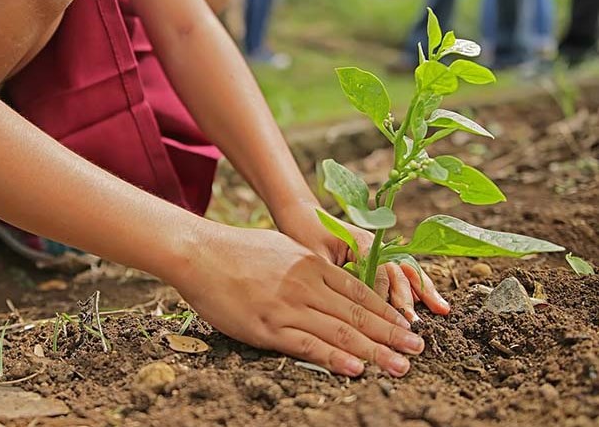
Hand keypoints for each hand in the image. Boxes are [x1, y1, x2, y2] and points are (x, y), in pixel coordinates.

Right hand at [171, 225, 425, 376]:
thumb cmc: (237, 250)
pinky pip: (307, 345)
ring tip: (400, 366)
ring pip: (340, 332)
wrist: (199, 252)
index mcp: (311, 265)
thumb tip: (328, 278)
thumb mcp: (282, 248)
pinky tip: (356, 369)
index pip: (359, 292)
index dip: (387, 311)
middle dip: (392, 334)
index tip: (407, 326)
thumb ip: (308, 265)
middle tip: (418, 350)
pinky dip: (334, 358)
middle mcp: (306, 285)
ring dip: (375, 351)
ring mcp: (288, 307)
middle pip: (358, 314)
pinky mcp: (267, 327)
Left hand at [272, 200, 450, 321]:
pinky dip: (416, 287)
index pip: (379, 274)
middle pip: (397, 273)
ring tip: (442, 310)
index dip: (384, 298)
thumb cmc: (304, 234)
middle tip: (414, 324)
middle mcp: (376, 245)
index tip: (387, 321)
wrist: (302, 214)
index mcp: (361, 243)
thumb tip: (345, 305)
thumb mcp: (314, 257)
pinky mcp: (377, 257)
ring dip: (423, 291)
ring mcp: (379, 250)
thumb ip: (333, 277)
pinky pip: (400, 272)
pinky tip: (433, 302)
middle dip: (407, 300)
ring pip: (406, 272)